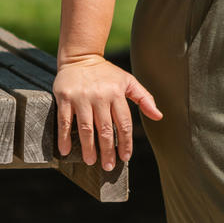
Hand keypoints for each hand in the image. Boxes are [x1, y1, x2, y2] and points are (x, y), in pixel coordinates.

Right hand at [53, 55, 162, 171]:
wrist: (81, 56)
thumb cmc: (106, 73)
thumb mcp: (128, 81)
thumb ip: (144, 98)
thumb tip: (159, 116)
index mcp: (117, 94)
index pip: (124, 124)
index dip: (125, 143)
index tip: (125, 157)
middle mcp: (100, 96)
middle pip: (106, 129)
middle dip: (108, 150)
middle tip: (108, 166)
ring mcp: (81, 98)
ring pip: (86, 128)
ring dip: (88, 147)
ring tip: (91, 161)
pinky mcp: (65, 98)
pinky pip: (64, 121)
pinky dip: (64, 137)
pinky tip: (65, 150)